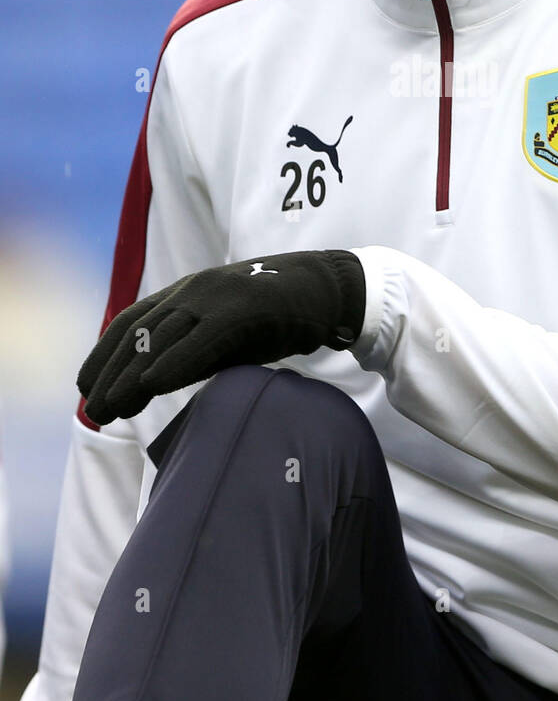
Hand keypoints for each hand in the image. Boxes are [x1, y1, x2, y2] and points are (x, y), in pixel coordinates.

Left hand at [77, 250, 365, 424]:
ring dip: (131, 376)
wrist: (328, 289)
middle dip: (111, 372)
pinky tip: (153, 387)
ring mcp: (217, 296)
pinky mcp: (242, 309)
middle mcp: (193, 289)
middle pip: (139, 332)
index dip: (104, 353)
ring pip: (161, 337)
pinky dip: (173, 363)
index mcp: (187, 292)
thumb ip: (193, 349)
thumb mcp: (226, 333)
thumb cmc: (278, 315)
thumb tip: (155, 381)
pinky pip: (199, 339)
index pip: (132, 321)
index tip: (85, 387)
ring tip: (111, 408)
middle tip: (94, 410)